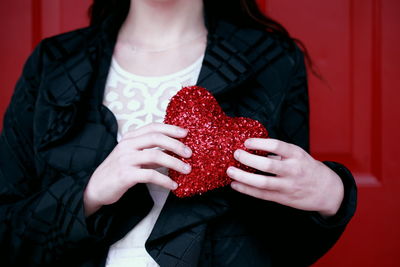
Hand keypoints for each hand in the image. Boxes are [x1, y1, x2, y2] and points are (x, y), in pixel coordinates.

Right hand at [83, 122, 191, 216]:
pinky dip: (164, 180)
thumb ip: (149, 151)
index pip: (153, 127)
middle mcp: (127, 145)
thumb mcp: (133, 156)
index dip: (171, 128)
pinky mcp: (125, 175)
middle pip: (156, 138)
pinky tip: (173, 185)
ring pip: (155, 156)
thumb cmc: (117, 171)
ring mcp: (125, 159)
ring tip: (186, 170)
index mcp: (130, 138)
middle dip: (176, 144)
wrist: (95, 188)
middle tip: (189, 153)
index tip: (186, 133)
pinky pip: (150, 175)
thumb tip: (174, 150)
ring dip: (174, 163)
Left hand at [226, 138, 343, 216]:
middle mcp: (293, 170)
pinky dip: (246, 190)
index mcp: (297, 155)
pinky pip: (261, 195)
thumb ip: (278, 153)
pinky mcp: (283, 198)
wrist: (327, 191)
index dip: (260, 143)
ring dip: (243, 177)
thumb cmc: (308, 168)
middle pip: (267, 166)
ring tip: (230, 171)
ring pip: (262, 183)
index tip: (246, 142)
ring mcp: (288, 186)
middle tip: (236, 154)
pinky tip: (235, 184)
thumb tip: (253, 148)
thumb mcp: (298, 155)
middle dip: (248, 159)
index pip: (277, 146)